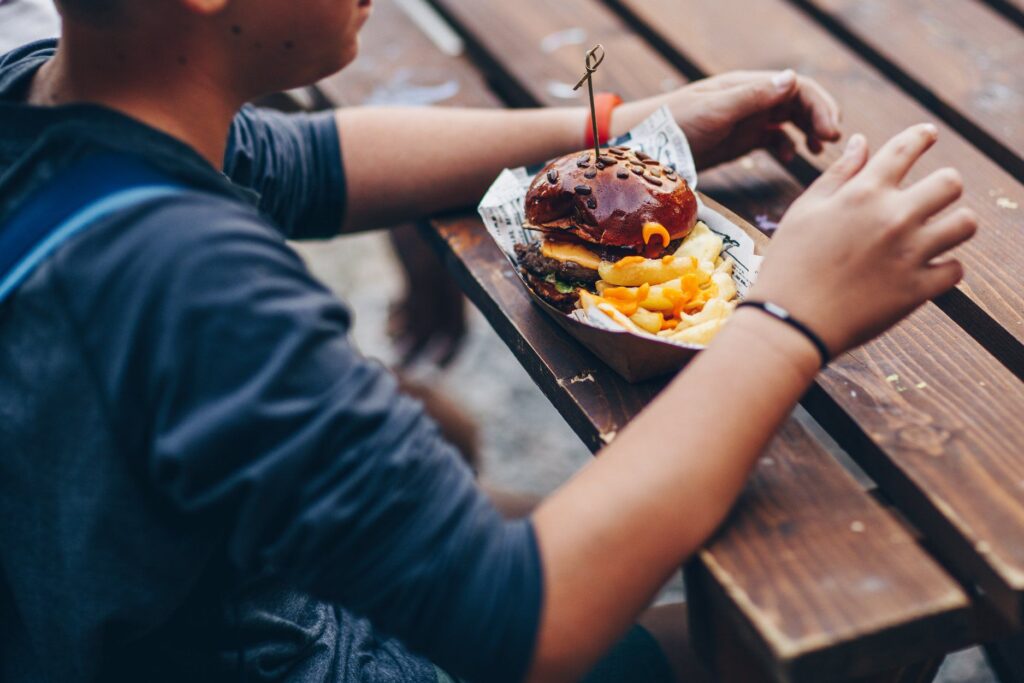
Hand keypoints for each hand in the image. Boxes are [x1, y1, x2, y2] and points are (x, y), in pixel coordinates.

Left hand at [617, 70, 841, 168]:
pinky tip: (793, 160)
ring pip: (789, 120)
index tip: (832, 132)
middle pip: (798, 102)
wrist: (644, 146)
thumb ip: (753, 97)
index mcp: (747, 87)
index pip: (796, 88)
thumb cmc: (674, 125)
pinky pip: (773, 140)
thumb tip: (793, 80)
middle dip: (819, 118)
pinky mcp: (739, 140)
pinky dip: (788, 147)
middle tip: (832, 143)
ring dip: (808, 131)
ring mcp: (746, 120)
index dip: (819, 105)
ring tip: (819, 150)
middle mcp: (750, 100)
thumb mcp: (714, 112)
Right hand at [750, 124, 976, 356]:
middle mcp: (894, 217)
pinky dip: (945, 268)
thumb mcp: (805, 210)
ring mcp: (910, 254)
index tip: (928, 134)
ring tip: (938, 232)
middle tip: (930, 197)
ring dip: (954, 224)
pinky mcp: (917, 290)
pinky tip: (927, 269)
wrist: (789, 321)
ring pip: (965, 224)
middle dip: (943, 186)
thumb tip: (861, 142)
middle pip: (950, 183)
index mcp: (863, 193)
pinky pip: (955, 270)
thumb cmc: (789, 263)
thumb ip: (838, 174)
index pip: (906, 148)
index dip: (922, 136)